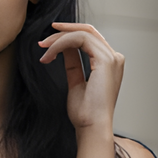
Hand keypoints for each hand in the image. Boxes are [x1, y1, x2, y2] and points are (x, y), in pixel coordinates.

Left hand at [38, 21, 123, 135]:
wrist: (92, 126)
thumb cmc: (86, 113)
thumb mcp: (76, 82)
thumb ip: (73, 63)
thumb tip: (65, 48)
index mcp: (109, 64)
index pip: (90, 39)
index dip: (69, 35)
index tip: (50, 41)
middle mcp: (114, 58)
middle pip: (88, 32)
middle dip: (63, 32)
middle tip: (43, 40)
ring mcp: (112, 58)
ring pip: (82, 34)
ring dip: (59, 39)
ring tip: (44, 51)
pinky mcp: (105, 60)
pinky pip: (80, 40)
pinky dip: (62, 43)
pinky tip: (50, 53)